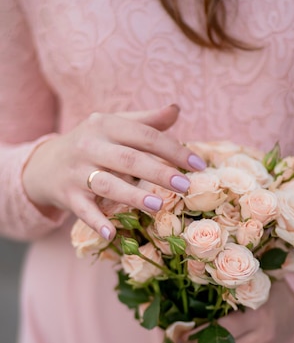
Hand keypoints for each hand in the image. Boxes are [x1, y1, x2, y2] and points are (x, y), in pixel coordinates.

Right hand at [22, 105, 205, 239]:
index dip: (174, 150)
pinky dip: (96, 221)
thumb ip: (146, 121)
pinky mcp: (68, 195)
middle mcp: (90, 145)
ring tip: (158, 206)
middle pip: (129, 159)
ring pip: (108, 184)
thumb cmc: (92, 144)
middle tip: (185, 186)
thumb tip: (176, 109)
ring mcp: (77, 172)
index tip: (199, 165)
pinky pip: (83, 210)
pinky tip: (111, 233)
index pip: (145, 136)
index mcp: (106, 125)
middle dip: (159, 172)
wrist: (45, 164)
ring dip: (133, 196)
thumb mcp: (114, 126)